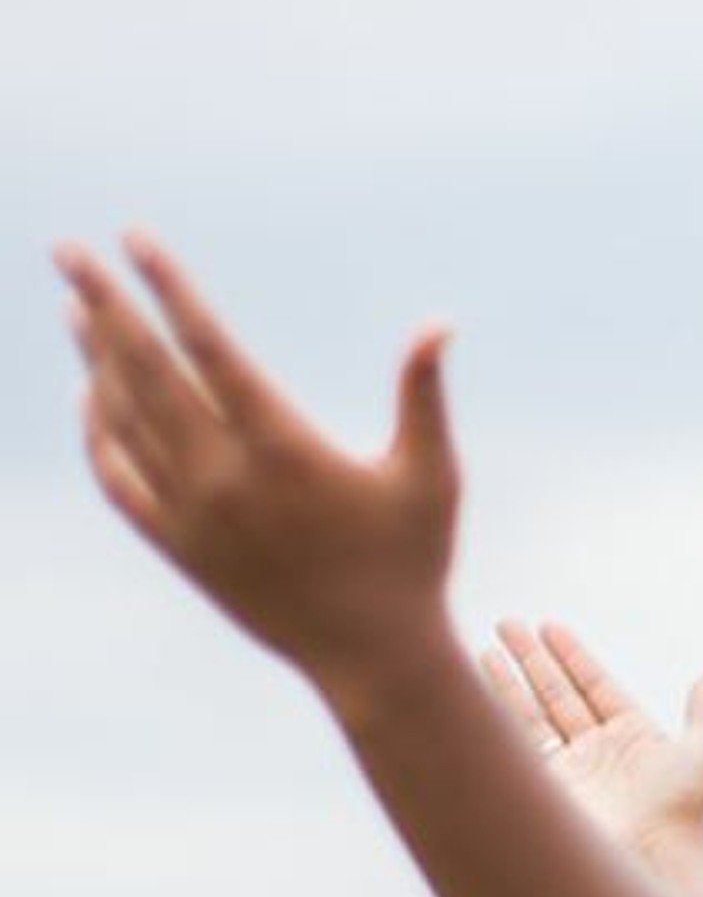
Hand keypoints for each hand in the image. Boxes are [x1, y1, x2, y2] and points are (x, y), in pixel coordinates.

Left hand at [59, 235, 459, 698]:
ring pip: (124, 419)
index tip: (135, 238)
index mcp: (285, 450)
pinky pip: (118, 478)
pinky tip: (90, 395)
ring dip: (96, 357)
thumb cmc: (413, 561)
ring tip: (78, 307)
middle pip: (145, 371)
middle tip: (69, 251)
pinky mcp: (180, 546)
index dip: (168, 288)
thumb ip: (425, 396)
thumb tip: (439, 324)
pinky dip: (96, 432)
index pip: (208, 348)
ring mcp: (194, 514)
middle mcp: (225, 478)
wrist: (372, 658)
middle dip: (105, 303)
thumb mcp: (432, 476)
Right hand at [483, 619, 702, 859]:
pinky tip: (475, 686)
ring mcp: (568, 770)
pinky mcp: (544, 789)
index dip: (572, 656)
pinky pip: (516, 743)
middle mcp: (597, 751)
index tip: (549, 627)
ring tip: (487, 645)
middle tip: (507, 624)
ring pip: (531, 714)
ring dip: (507, 679)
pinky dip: (496, 713)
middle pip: (557, 693)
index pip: (596, 685)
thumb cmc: (688, 806)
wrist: (656, 855)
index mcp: (634, 736)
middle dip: (531, 659)